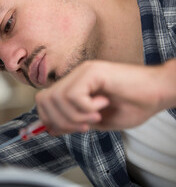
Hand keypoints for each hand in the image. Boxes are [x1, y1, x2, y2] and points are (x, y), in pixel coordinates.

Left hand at [36, 59, 175, 134]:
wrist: (157, 93)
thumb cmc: (132, 106)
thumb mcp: (95, 120)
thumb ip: (72, 122)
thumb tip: (49, 129)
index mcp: (73, 86)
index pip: (43, 100)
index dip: (47, 118)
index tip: (65, 129)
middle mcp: (74, 76)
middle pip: (44, 99)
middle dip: (61, 121)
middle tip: (84, 126)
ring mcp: (82, 71)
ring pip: (57, 98)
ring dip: (76, 116)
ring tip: (96, 115)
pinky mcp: (93, 71)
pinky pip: (74, 95)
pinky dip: (87, 108)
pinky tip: (103, 104)